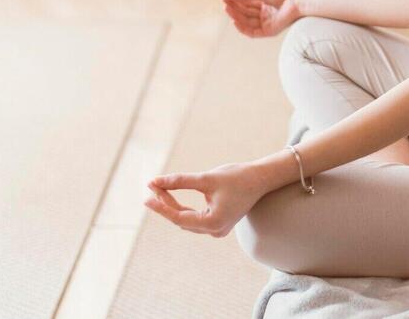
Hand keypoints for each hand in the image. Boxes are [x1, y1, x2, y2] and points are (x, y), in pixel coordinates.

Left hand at [143, 163, 268, 237]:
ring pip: (186, 219)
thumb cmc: (237, 177)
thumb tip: (155, 181)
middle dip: (165, 203)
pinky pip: (194, 217)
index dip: (161, 207)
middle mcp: (214, 230)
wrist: (261, 179)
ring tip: (158, 189)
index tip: (146, 196)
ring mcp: (217, 229)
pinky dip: (183, 207)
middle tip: (152, 186)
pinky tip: (171, 196)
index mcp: (213, 223)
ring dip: (172, 204)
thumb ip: (180, 181)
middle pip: (181, 219)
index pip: (179, 218)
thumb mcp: (206, 178)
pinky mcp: (218, 223)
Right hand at [221, 0, 302, 37]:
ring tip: (227, 9)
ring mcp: (267, 22)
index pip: (246, 3)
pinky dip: (243, 28)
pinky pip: (253, 32)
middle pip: (245, 12)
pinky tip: (234, 22)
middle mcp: (265, 13)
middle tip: (224, 4)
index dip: (235, 1)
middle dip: (234, 9)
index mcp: (264, 3)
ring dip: (236, 16)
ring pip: (247, 22)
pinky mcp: (270, 31)